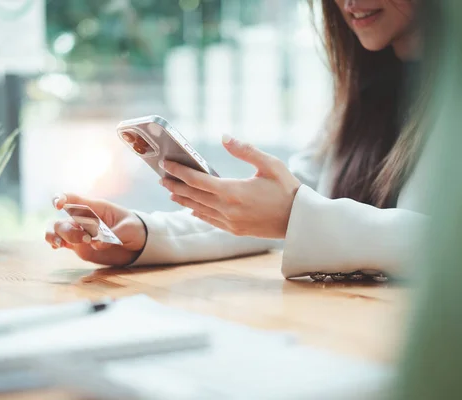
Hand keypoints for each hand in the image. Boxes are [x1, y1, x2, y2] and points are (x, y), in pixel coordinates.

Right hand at [45, 193, 146, 265]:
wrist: (137, 242)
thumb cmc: (133, 228)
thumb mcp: (128, 229)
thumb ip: (112, 236)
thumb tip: (95, 243)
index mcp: (95, 208)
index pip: (73, 198)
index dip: (61, 198)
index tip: (58, 206)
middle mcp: (83, 218)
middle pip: (64, 220)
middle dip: (69, 231)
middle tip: (86, 239)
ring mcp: (79, 231)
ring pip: (58, 230)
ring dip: (55, 236)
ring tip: (61, 244)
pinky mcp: (79, 244)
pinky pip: (62, 241)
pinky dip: (55, 242)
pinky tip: (56, 247)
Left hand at [160, 135, 300, 238]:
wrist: (299, 221)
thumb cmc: (287, 189)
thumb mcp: (270, 164)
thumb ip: (245, 150)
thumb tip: (224, 137)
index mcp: (233, 191)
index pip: (198, 180)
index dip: (179, 172)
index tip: (166, 164)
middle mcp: (227, 208)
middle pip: (194, 196)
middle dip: (176, 186)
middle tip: (162, 179)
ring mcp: (230, 222)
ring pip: (199, 210)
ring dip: (183, 200)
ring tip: (171, 193)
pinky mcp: (235, 230)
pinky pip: (210, 221)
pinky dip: (198, 213)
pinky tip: (192, 209)